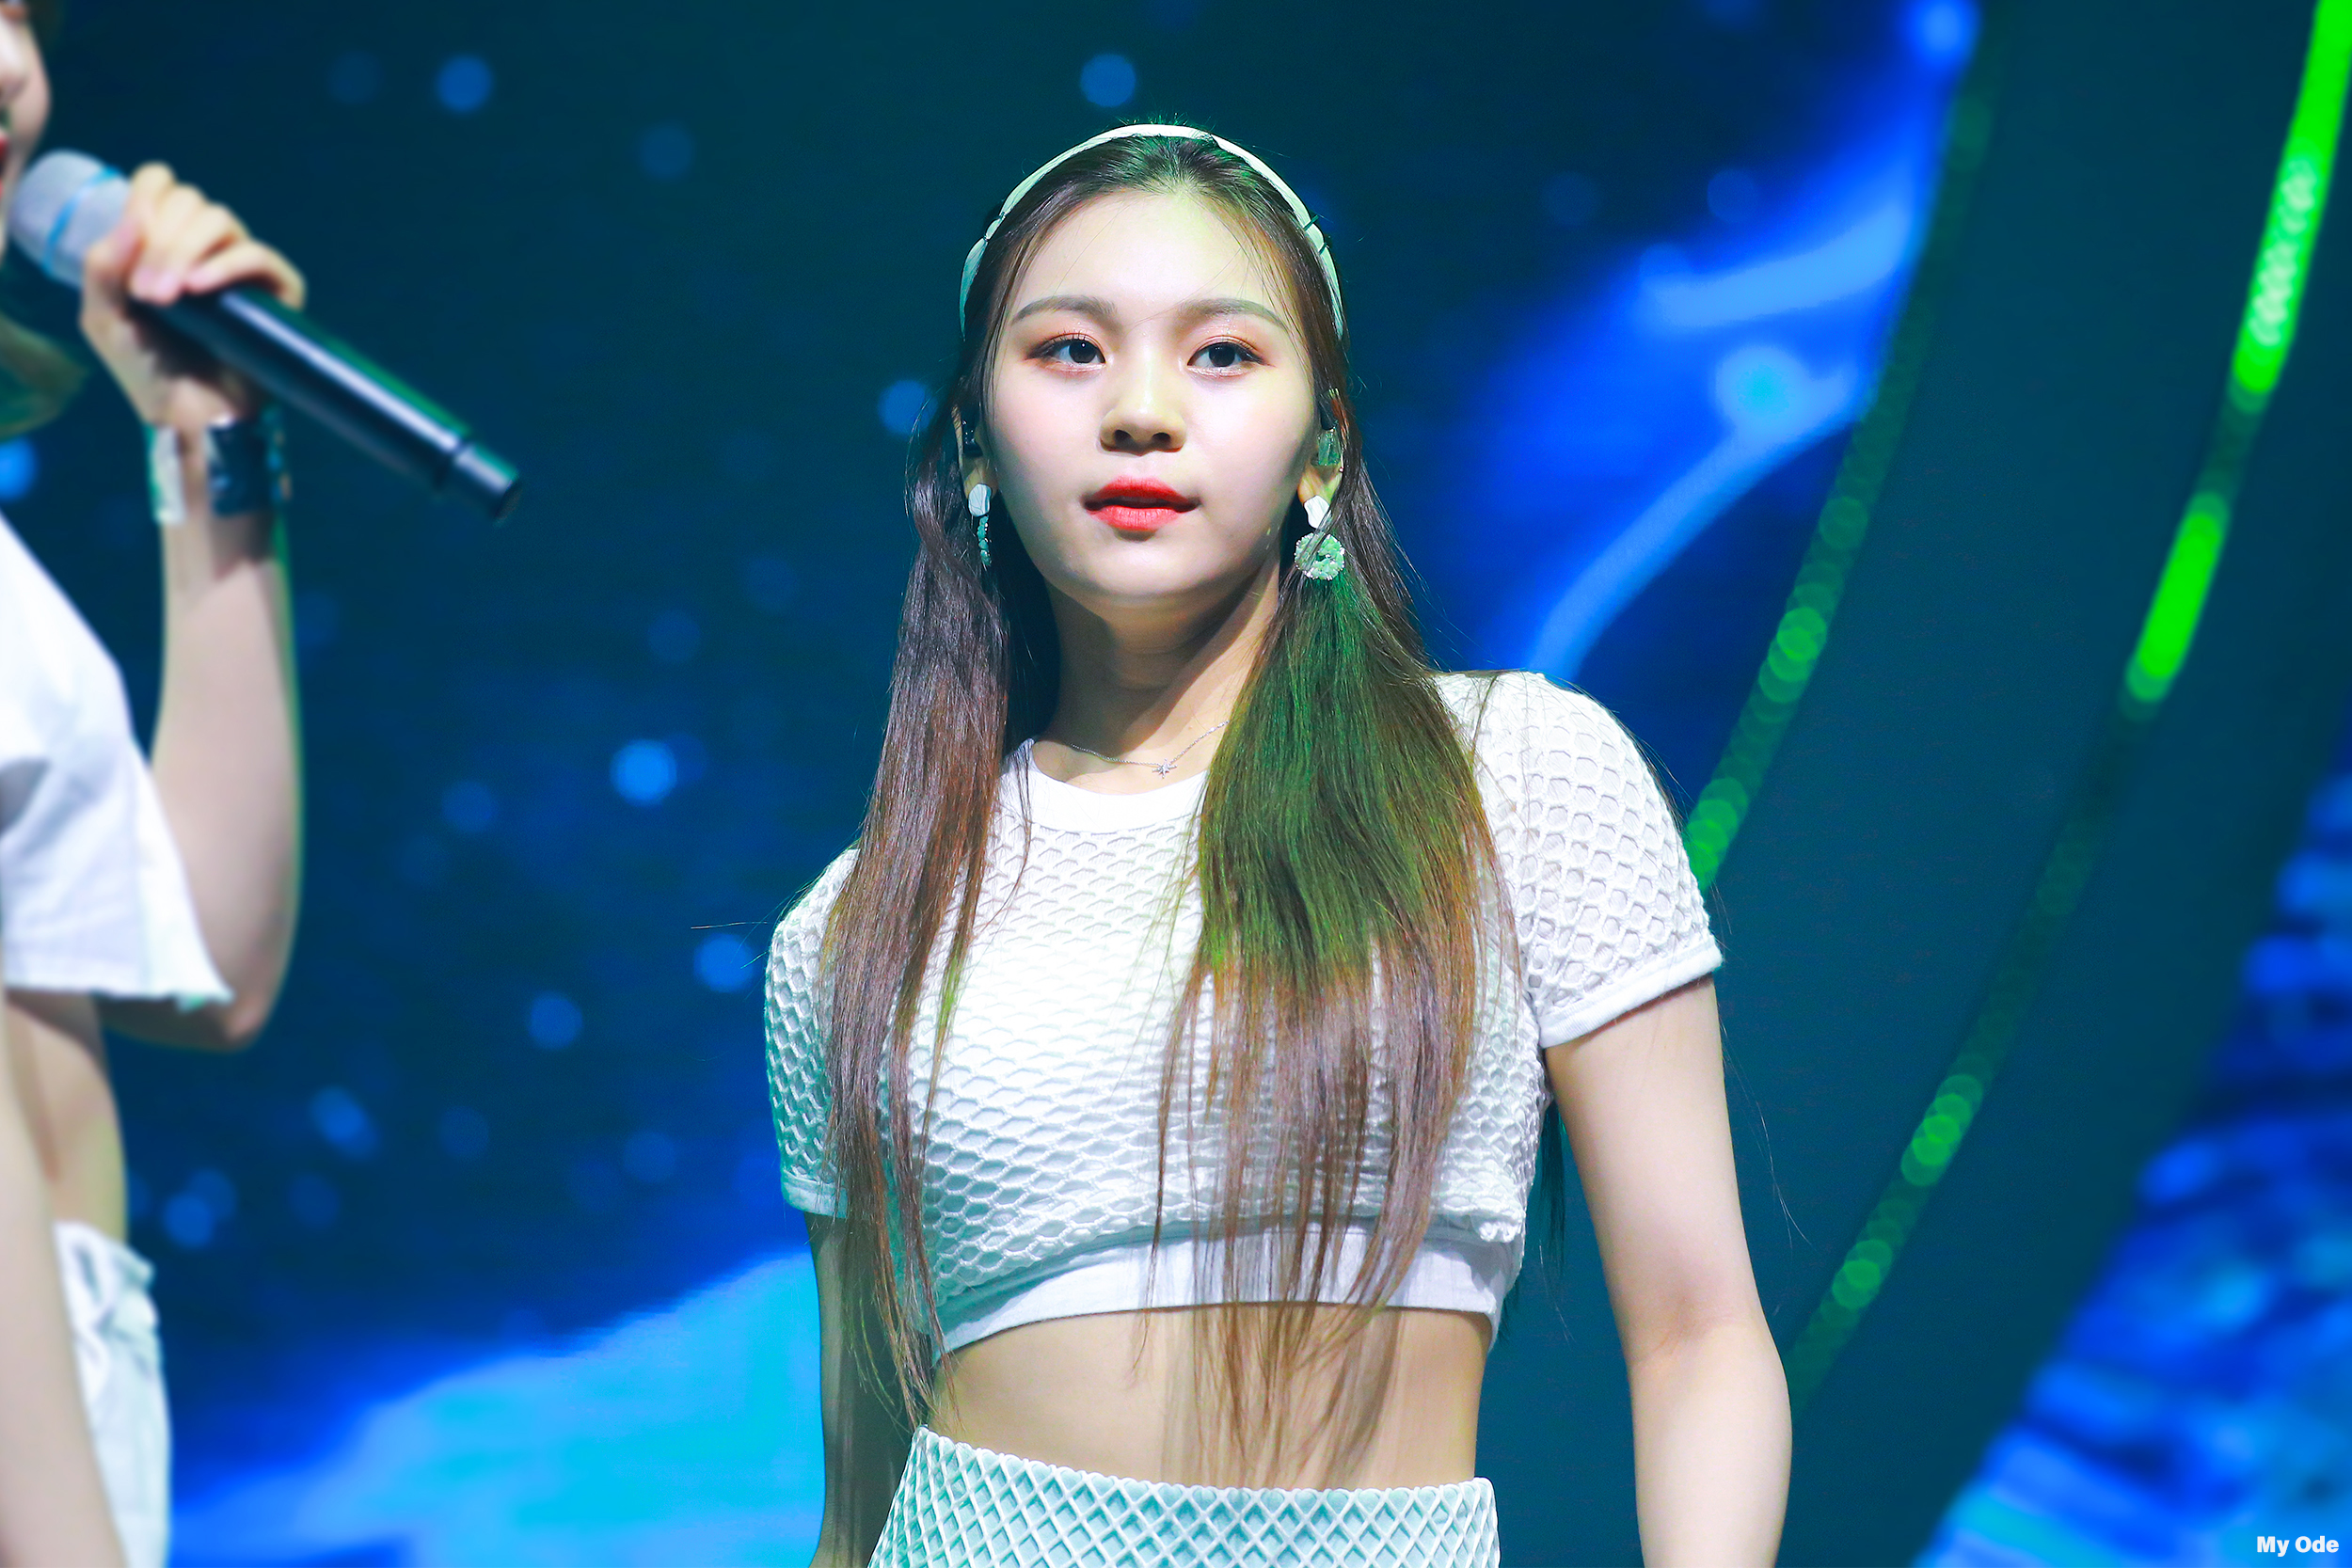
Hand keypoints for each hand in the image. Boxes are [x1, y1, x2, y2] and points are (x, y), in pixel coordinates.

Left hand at [77, 162, 305, 429]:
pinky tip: (200, 289)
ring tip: (167, 297)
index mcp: (162, 241)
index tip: (132, 234)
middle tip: (146, 291)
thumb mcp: (104, 318)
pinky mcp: (277, 290)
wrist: (190, 418)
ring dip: (184, 251)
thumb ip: (102, 268)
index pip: (160, 185)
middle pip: (189, 200)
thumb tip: (132, 220)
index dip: (145, 196)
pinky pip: (257, 255)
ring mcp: (242, 266)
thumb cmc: (147, 371)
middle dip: (160, 240)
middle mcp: (204, 246)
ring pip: (220, 220)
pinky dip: (225, 264)